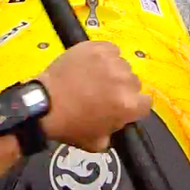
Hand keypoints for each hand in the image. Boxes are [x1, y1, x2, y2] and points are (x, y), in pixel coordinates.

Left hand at [36, 41, 152, 151]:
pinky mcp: (95, 47)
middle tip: (104, 93)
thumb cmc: (70, 125)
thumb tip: (120, 121)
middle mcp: (124, 80)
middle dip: (123, 89)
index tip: (122, 106)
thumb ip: (117, 131)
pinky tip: (91, 64)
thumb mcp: (99, 143)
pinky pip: (110, 49)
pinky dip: (104, 55)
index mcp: (128, 105)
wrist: (44, 103)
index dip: (134, 106)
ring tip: (94, 78)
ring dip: (113, 71)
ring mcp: (110, 60)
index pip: (146, 103)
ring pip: (122, 65)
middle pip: (134, 83)